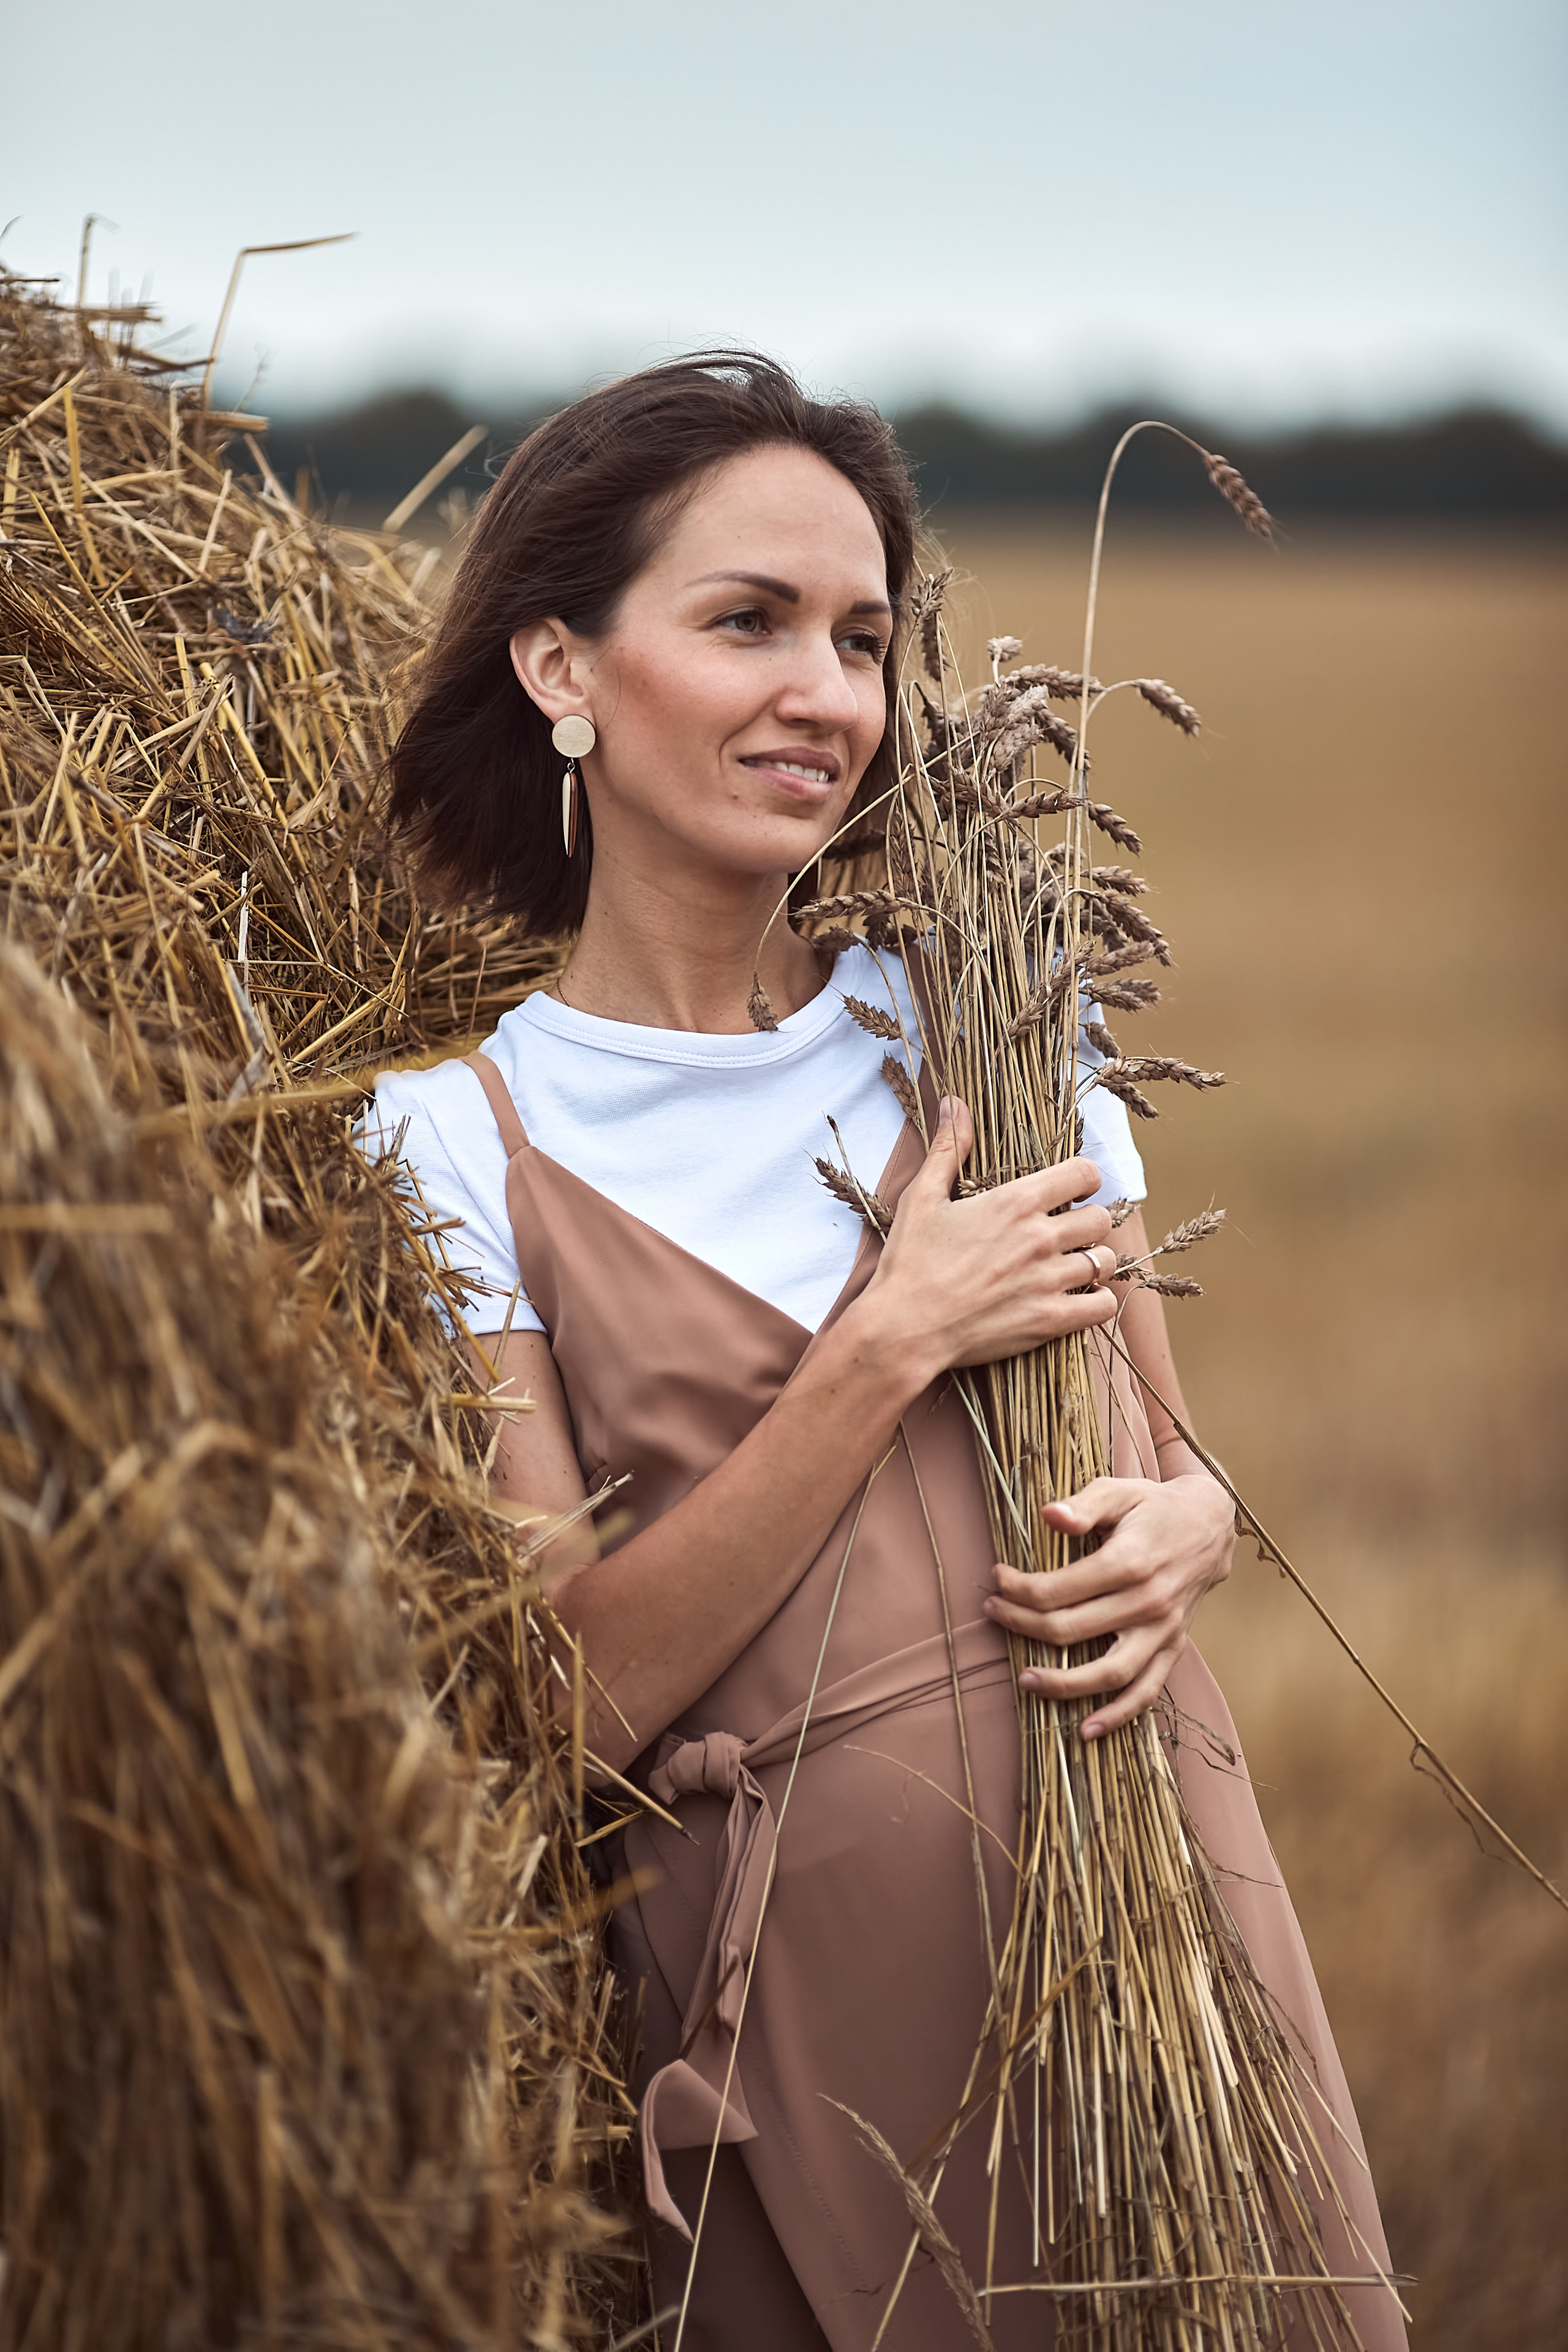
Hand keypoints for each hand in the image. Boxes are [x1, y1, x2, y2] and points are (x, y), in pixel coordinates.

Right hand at [863, 1096, 1118, 1381]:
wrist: (905, 1328)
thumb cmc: (910, 1262)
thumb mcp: (923, 1197)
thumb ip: (949, 1149)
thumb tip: (955, 1103)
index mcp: (1016, 1202)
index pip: (1084, 1173)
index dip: (1084, 1178)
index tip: (1074, 1189)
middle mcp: (1041, 1238)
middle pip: (1101, 1218)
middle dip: (1089, 1221)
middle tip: (1070, 1232)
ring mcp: (1049, 1281)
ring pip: (1104, 1261)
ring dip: (1094, 1261)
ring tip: (1076, 1266)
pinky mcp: (1050, 1320)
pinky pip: (1102, 1307)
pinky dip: (1099, 1301)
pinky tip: (1084, 1299)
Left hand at [982, 1473, 1235, 1738]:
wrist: (1211, 1525)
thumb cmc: (1154, 1507)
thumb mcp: (1120, 1490)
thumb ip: (1083, 1505)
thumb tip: (1049, 1516)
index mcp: (1130, 1562)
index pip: (1060, 1590)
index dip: (1020, 1589)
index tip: (997, 1579)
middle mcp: (1149, 1602)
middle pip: (1073, 1629)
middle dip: (1023, 1625)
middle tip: (993, 1612)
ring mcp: (1164, 1630)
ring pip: (1110, 1672)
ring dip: (1064, 1684)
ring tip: (1026, 1681)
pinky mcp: (1174, 1646)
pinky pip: (1148, 1690)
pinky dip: (1119, 1715)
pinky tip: (1087, 1729)